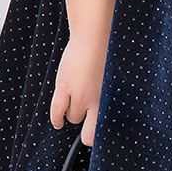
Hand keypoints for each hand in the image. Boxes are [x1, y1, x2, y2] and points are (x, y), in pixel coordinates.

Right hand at [49, 29, 109, 145]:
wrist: (95, 35)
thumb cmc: (108, 55)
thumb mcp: (114, 79)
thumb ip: (109, 96)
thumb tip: (108, 109)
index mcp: (110, 99)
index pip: (103, 130)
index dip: (98, 135)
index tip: (97, 133)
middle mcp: (96, 100)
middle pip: (87, 126)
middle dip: (87, 125)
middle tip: (87, 119)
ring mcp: (79, 95)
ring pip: (73, 116)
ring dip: (74, 111)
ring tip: (78, 101)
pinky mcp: (64, 87)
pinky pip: (57, 110)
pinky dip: (57, 119)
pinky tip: (58, 123)